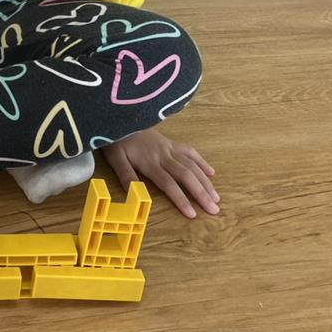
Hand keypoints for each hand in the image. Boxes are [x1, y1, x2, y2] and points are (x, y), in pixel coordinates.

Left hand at [102, 128, 219, 218]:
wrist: (121, 117)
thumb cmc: (116, 141)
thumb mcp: (115, 159)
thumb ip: (126, 175)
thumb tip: (136, 195)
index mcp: (149, 162)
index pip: (169, 184)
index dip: (181, 199)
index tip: (193, 214)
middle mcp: (163, 155)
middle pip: (186, 175)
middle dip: (201, 193)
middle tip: (214, 210)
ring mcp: (169, 147)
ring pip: (191, 165)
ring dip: (205, 181)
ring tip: (216, 197)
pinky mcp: (171, 142)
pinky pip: (189, 151)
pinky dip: (201, 162)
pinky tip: (211, 173)